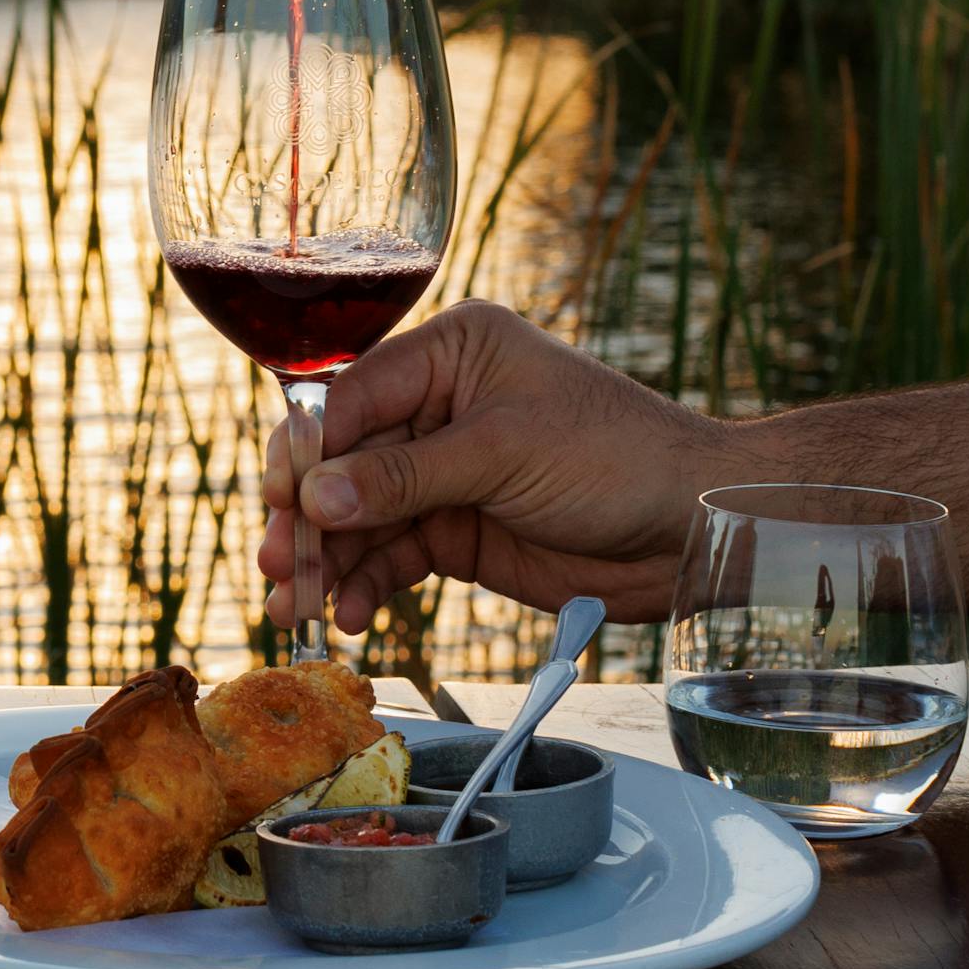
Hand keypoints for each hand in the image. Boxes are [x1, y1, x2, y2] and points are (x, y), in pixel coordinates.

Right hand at [256, 302, 725, 634]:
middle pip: (345, 460)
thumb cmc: (616, 458)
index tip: (276, 498)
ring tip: (296, 609)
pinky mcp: (457, 529)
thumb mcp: (503, 453)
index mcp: (451, 353)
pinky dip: (368, 585)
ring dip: (329, 561)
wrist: (692, 528)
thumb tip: (314, 499)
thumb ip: (404, 477)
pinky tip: (351, 615)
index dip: (307, 449)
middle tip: (279, 565)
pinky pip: (394, 554)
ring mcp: (445, 471)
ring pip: (361, 514)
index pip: (353, 394)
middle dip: (307, 515)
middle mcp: (438, 405)